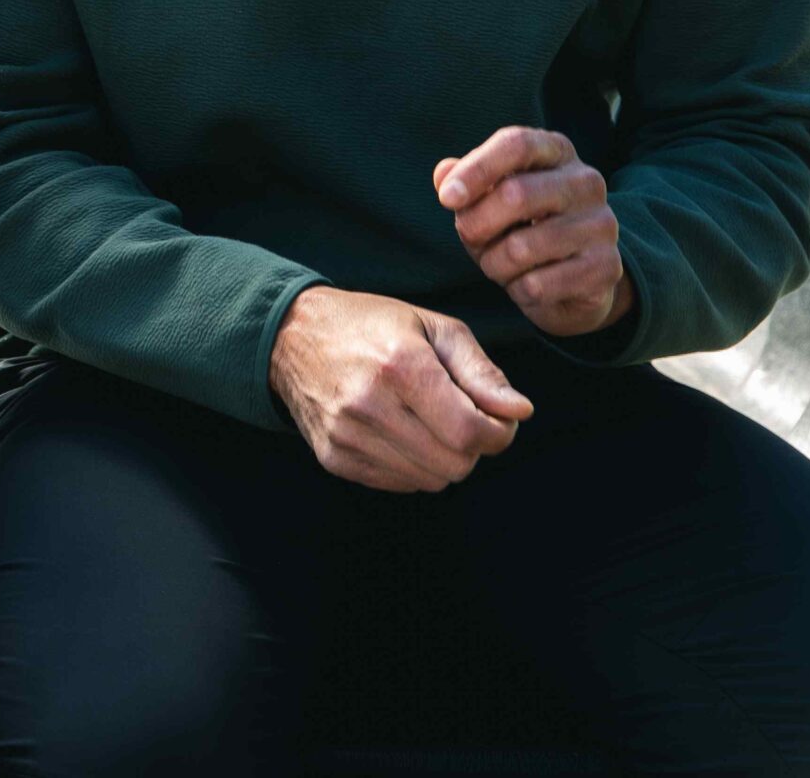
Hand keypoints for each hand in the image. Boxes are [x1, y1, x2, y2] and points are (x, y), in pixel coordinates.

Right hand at [268, 286, 533, 492]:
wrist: (291, 335)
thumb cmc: (370, 325)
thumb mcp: (432, 328)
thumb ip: (480, 371)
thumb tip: (519, 412)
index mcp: (400, 366)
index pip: (470, 432)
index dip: (498, 433)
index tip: (497, 418)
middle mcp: (369, 405)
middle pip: (456, 463)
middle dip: (472, 446)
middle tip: (461, 418)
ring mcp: (347, 436)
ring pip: (431, 480)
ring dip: (442, 458)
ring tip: (426, 423)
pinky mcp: (334, 457)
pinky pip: (399, 484)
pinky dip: (412, 465)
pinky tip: (399, 432)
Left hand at [436, 127, 632, 337]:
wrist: (574, 280)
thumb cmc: (521, 227)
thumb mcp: (488, 198)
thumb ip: (464, 181)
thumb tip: (444, 174)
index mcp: (556, 151)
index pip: (516, 144)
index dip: (477, 169)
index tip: (446, 198)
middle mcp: (586, 182)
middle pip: (516, 194)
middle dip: (476, 224)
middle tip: (469, 238)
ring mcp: (601, 224)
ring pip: (522, 247)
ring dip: (494, 264)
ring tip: (499, 264)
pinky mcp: (606, 268)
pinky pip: (538, 285)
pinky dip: (518, 291)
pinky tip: (525, 285)